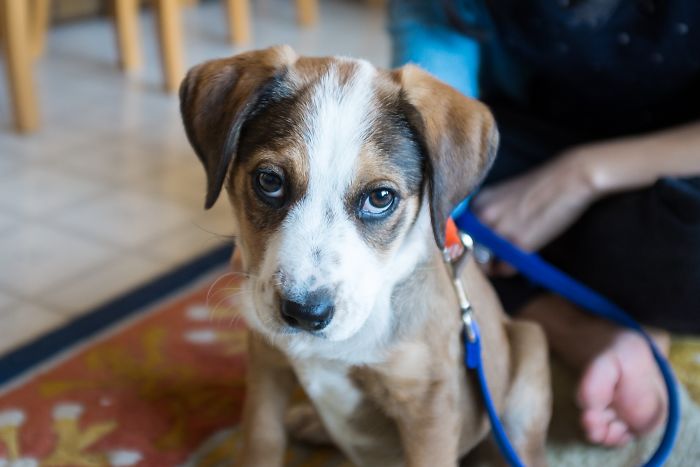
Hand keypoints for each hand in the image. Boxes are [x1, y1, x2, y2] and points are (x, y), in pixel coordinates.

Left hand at [472, 151, 597, 274]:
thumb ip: (486, 214)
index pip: (456, 235)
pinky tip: (523, 255)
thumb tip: (472, 242)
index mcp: (477, 202)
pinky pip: (504, 269)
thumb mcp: (502, 195)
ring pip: (484, 263)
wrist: (570, 177)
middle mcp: (482, 216)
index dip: (465, 247)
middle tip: (497, 257)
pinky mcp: (518, 243)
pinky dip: (511, 269)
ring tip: (511, 255)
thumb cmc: (540, 187)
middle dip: (481, 258)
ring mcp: (499, 230)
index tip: (473, 253)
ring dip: (495, 265)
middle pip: (468, 252)